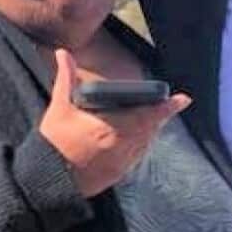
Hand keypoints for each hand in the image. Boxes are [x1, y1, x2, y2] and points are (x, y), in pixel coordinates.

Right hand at [38, 49, 190, 197]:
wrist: (48, 179)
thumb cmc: (53, 142)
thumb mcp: (59, 107)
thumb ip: (66, 78)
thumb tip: (62, 53)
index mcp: (111, 128)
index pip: (148, 114)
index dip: (168, 107)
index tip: (183, 99)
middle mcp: (122, 146)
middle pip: (151, 128)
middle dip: (158, 116)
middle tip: (165, 105)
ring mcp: (121, 162)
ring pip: (146, 143)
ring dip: (150, 131)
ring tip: (151, 118)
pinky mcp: (118, 174)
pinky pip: (137, 157)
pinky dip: (140, 145)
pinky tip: (136, 137)